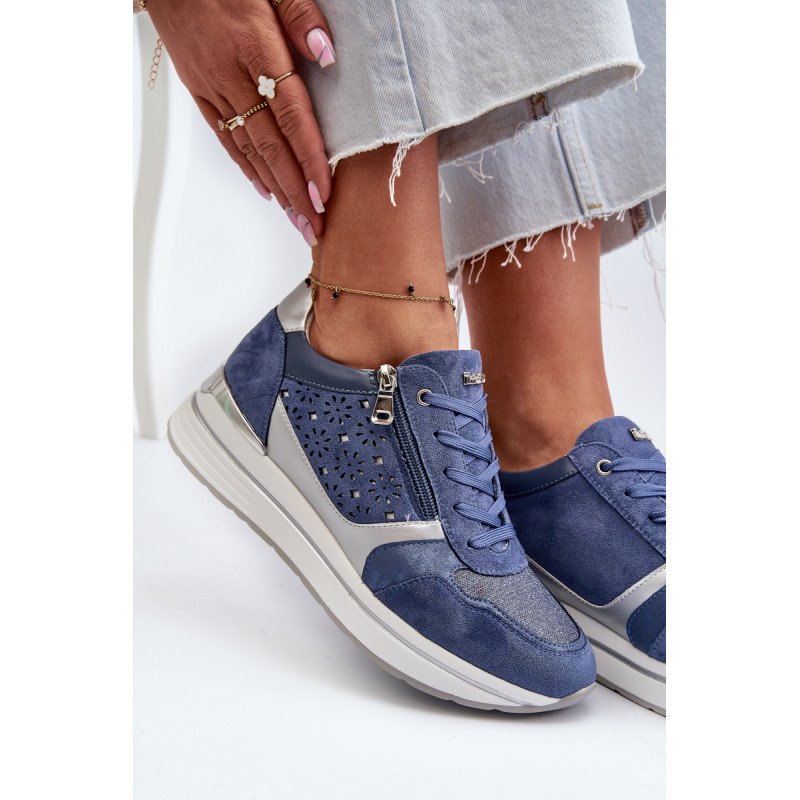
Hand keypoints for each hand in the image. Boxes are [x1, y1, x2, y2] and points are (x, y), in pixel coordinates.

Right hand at [147, 0, 335, 244]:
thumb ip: (302, 15)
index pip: (291, 117)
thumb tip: (327, 54)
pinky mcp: (199, 90)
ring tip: (296, 219)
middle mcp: (232, 76)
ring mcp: (212, 87)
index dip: (309, 159)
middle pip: (271, 146)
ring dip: (276, 188)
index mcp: (256, 49)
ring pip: (249, 149)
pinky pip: (225, 137)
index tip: (323, 194)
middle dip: (295, 191)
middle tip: (314, 226)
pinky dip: (248, 167)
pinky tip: (266, 189)